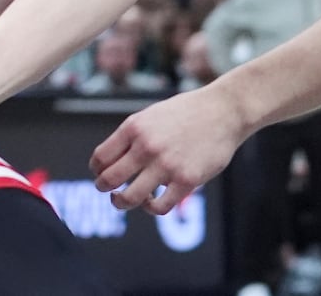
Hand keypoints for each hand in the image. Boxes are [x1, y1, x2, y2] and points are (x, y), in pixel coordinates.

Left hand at [89, 86, 244, 214]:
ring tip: (123, 200)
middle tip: (107, 191)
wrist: (223, 111)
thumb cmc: (187, 112)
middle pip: (109, 179)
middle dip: (103, 188)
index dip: (97, 169)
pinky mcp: (186, 180)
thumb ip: (133, 135)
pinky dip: (151, 208)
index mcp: (134, 127)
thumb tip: (111, 160)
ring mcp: (166, 165)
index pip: (101, 157)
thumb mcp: (152, 115)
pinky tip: (152, 202)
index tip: (101, 173)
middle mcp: (146, 146)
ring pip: (130, 198)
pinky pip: (160, 207)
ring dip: (121, 202)